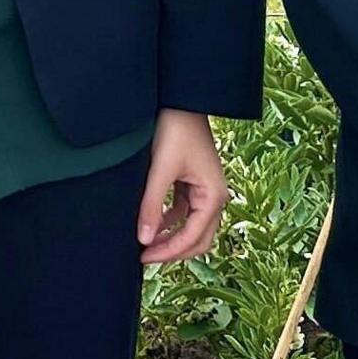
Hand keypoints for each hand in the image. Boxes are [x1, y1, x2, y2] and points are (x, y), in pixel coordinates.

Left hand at [136, 109, 228, 265]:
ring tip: (144, 244)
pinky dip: (169, 222)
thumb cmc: (175, 130)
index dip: (168, 252)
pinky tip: (150, 224)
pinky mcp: (193, 184)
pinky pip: (184, 212)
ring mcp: (205, 191)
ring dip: (171, 238)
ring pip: (191, 227)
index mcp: (213, 195)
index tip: (143, 258)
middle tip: (144, 258)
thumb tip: (144, 239)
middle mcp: (214, 196)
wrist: (181, 101)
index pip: (192, 238)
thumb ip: (151, 205)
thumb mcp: (160, 170)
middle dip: (173, 251)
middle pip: (198, 239)